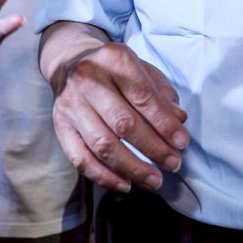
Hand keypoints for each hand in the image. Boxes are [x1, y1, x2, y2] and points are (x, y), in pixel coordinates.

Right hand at [51, 40, 187, 192]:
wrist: (69, 61)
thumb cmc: (113, 68)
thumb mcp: (140, 67)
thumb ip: (160, 92)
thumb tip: (179, 120)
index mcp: (113, 59)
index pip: (143, 97)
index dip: (165, 124)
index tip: (182, 143)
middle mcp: (88, 80)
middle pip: (124, 123)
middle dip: (153, 148)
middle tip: (174, 163)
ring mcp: (71, 104)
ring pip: (103, 145)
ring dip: (132, 168)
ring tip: (154, 179)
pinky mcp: (60, 125)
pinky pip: (81, 159)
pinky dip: (104, 176)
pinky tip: (125, 183)